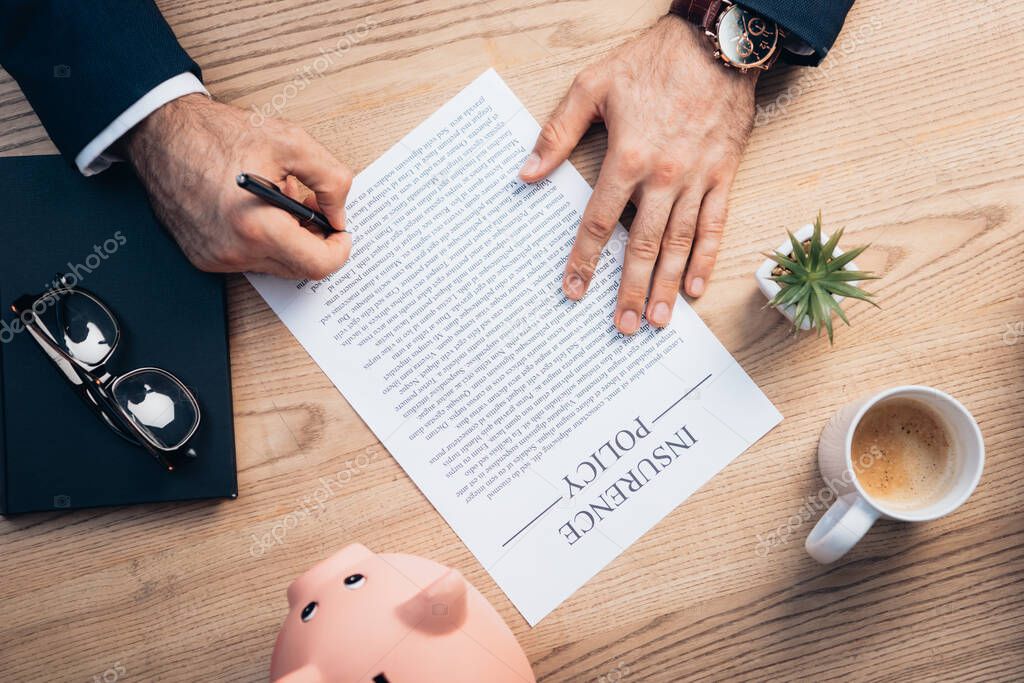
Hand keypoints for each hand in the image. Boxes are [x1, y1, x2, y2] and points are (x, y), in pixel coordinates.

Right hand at [122, 93, 352, 279]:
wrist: (161, 134)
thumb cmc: (218, 134)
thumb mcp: (291, 142)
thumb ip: (332, 180)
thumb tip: (340, 213)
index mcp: (257, 227)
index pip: (317, 265)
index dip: (338, 249)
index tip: (340, 231)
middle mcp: (234, 251)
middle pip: (299, 269)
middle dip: (315, 240)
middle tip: (313, 205)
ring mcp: (216, 259)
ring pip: (275, 265)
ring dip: (289, 240)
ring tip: (281, 201)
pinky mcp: (203, 257)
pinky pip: (250, 260)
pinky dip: (263, 240)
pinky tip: (256, 210)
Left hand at [520, 16, 756, 333]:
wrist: (714, 42)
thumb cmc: (651, 61)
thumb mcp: (593, 86)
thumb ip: (557, 132)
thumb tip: (527, 173)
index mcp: (627, 158)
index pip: (599, 222)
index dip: (584, 260)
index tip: (574, 291)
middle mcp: (663, 176)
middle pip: (641, 245)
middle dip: (630, 290)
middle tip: (623, 326)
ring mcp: (696, 177)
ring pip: (679, 242)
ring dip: (667, 284)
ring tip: (658, 320)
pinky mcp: (724, 173)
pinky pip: (715, 223)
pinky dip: (706, 257)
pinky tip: (696, 287)